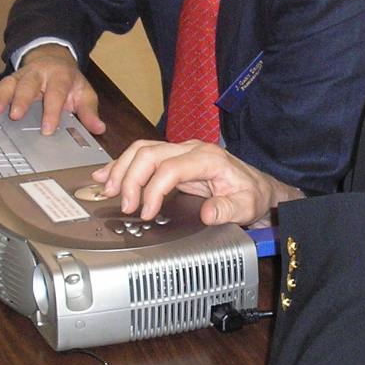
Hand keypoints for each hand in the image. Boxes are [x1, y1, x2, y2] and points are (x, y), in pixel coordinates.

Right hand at [0, 44, 105, 135]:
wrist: (53, 59)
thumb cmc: (68, 82)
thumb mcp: (84, 93)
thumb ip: (89, 111)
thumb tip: (99, 128)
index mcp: (59, 76)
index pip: (56, 94)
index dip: (51, 111)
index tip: (47, 129)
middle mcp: (38, 74)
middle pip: (28, 84)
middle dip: (21, 99)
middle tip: (14, 115)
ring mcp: (21, 76)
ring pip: (8, 83)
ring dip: (0, 97)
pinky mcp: (8, 80)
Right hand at [91, 139, 300, 224]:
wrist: (257, 187)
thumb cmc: (251, 194)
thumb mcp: (247, 205)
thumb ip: (228, 210)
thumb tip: (208, 214)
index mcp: (209, 159)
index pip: (170, 167)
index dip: (153, 189)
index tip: (146, 212)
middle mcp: (192, 150)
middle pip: (150, 153)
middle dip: (131, 178)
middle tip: (125, 205)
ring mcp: (181, 152)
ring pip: (142, 150)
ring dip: (121, 169)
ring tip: (108, 190)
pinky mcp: (174, 159)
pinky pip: (143, 156)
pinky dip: (123, 165)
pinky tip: (107, 175)